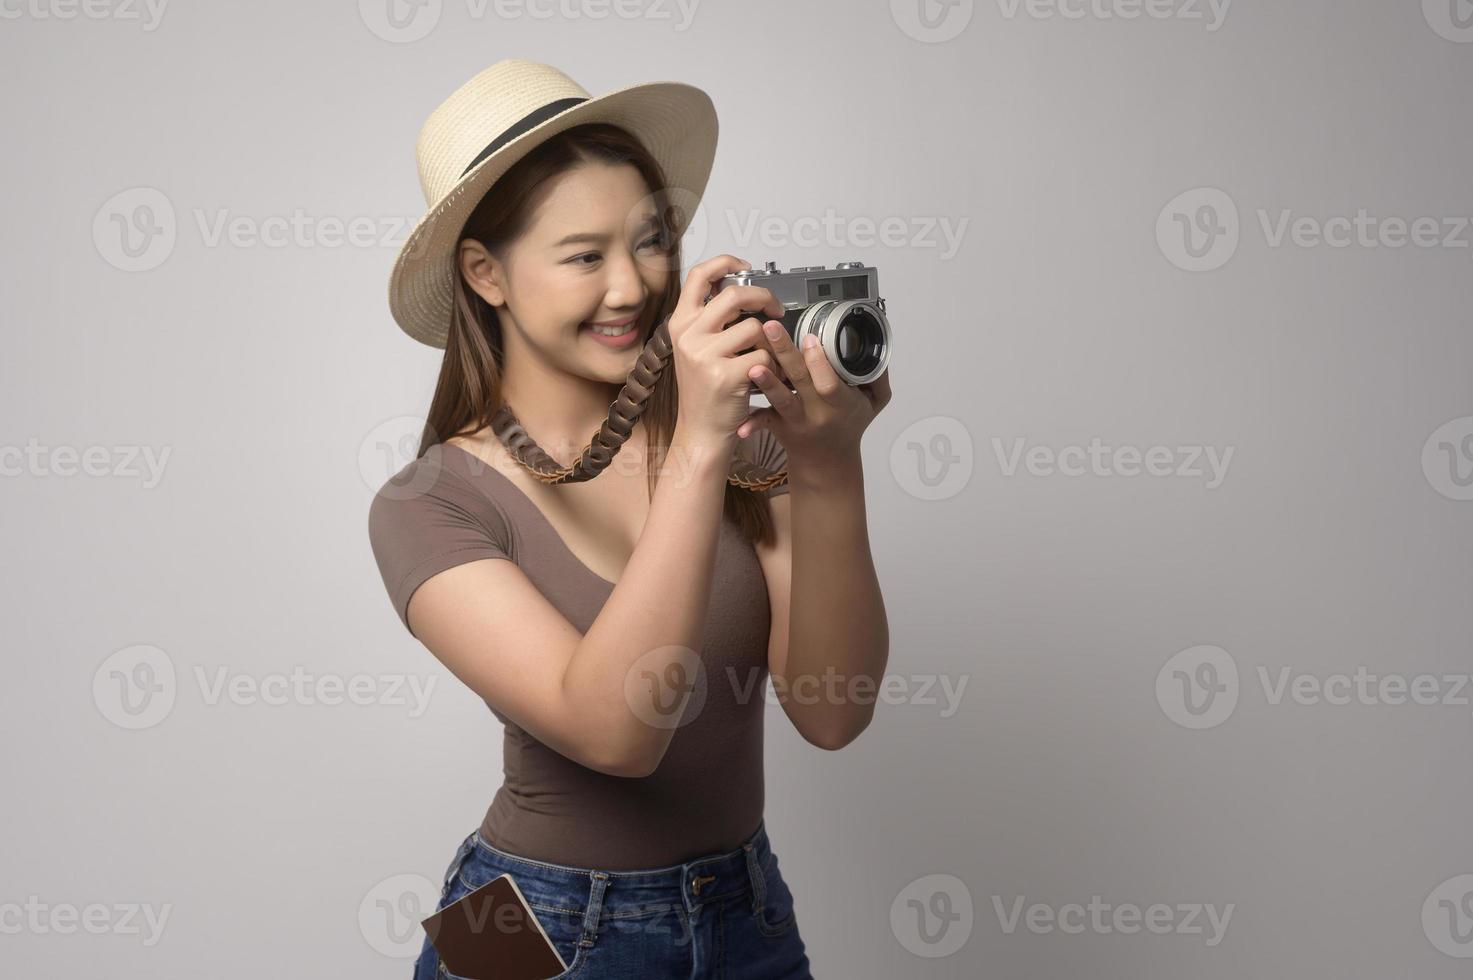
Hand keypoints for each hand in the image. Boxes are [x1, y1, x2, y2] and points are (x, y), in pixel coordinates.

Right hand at [666, 255, 787, 445]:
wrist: (700, 432)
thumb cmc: (704, 391)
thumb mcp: (696, 348)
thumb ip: (711, 320)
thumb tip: (741, 291)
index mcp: (681, 323)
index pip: (699, 275)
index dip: (725, 262)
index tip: (744, 267)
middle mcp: (689, 335)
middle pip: (735, 294)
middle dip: (764, 298)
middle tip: (774, 309)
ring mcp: (705, 355)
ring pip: (755, 327)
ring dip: (770, 343)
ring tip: (766, 358)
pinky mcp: (725, 375)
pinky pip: (764, 356)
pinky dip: (774, 366)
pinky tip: (767, 377)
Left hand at [736, 322, 892, 465]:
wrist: (829, 462)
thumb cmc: (850, 426)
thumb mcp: (874, 404)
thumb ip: (878, 377)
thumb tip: (878, 349)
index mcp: (841, 404)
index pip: (831, 383)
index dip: (820, 362)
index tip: (810, 338)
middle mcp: (818, 412)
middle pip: (800, 381)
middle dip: (785, 353)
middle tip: (771, 328)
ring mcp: (796, 421)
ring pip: (780, 400)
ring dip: (766, 382)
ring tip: (753, 364)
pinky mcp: (779, 426)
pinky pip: (765, 423)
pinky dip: (753, 423)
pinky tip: (742, 423)